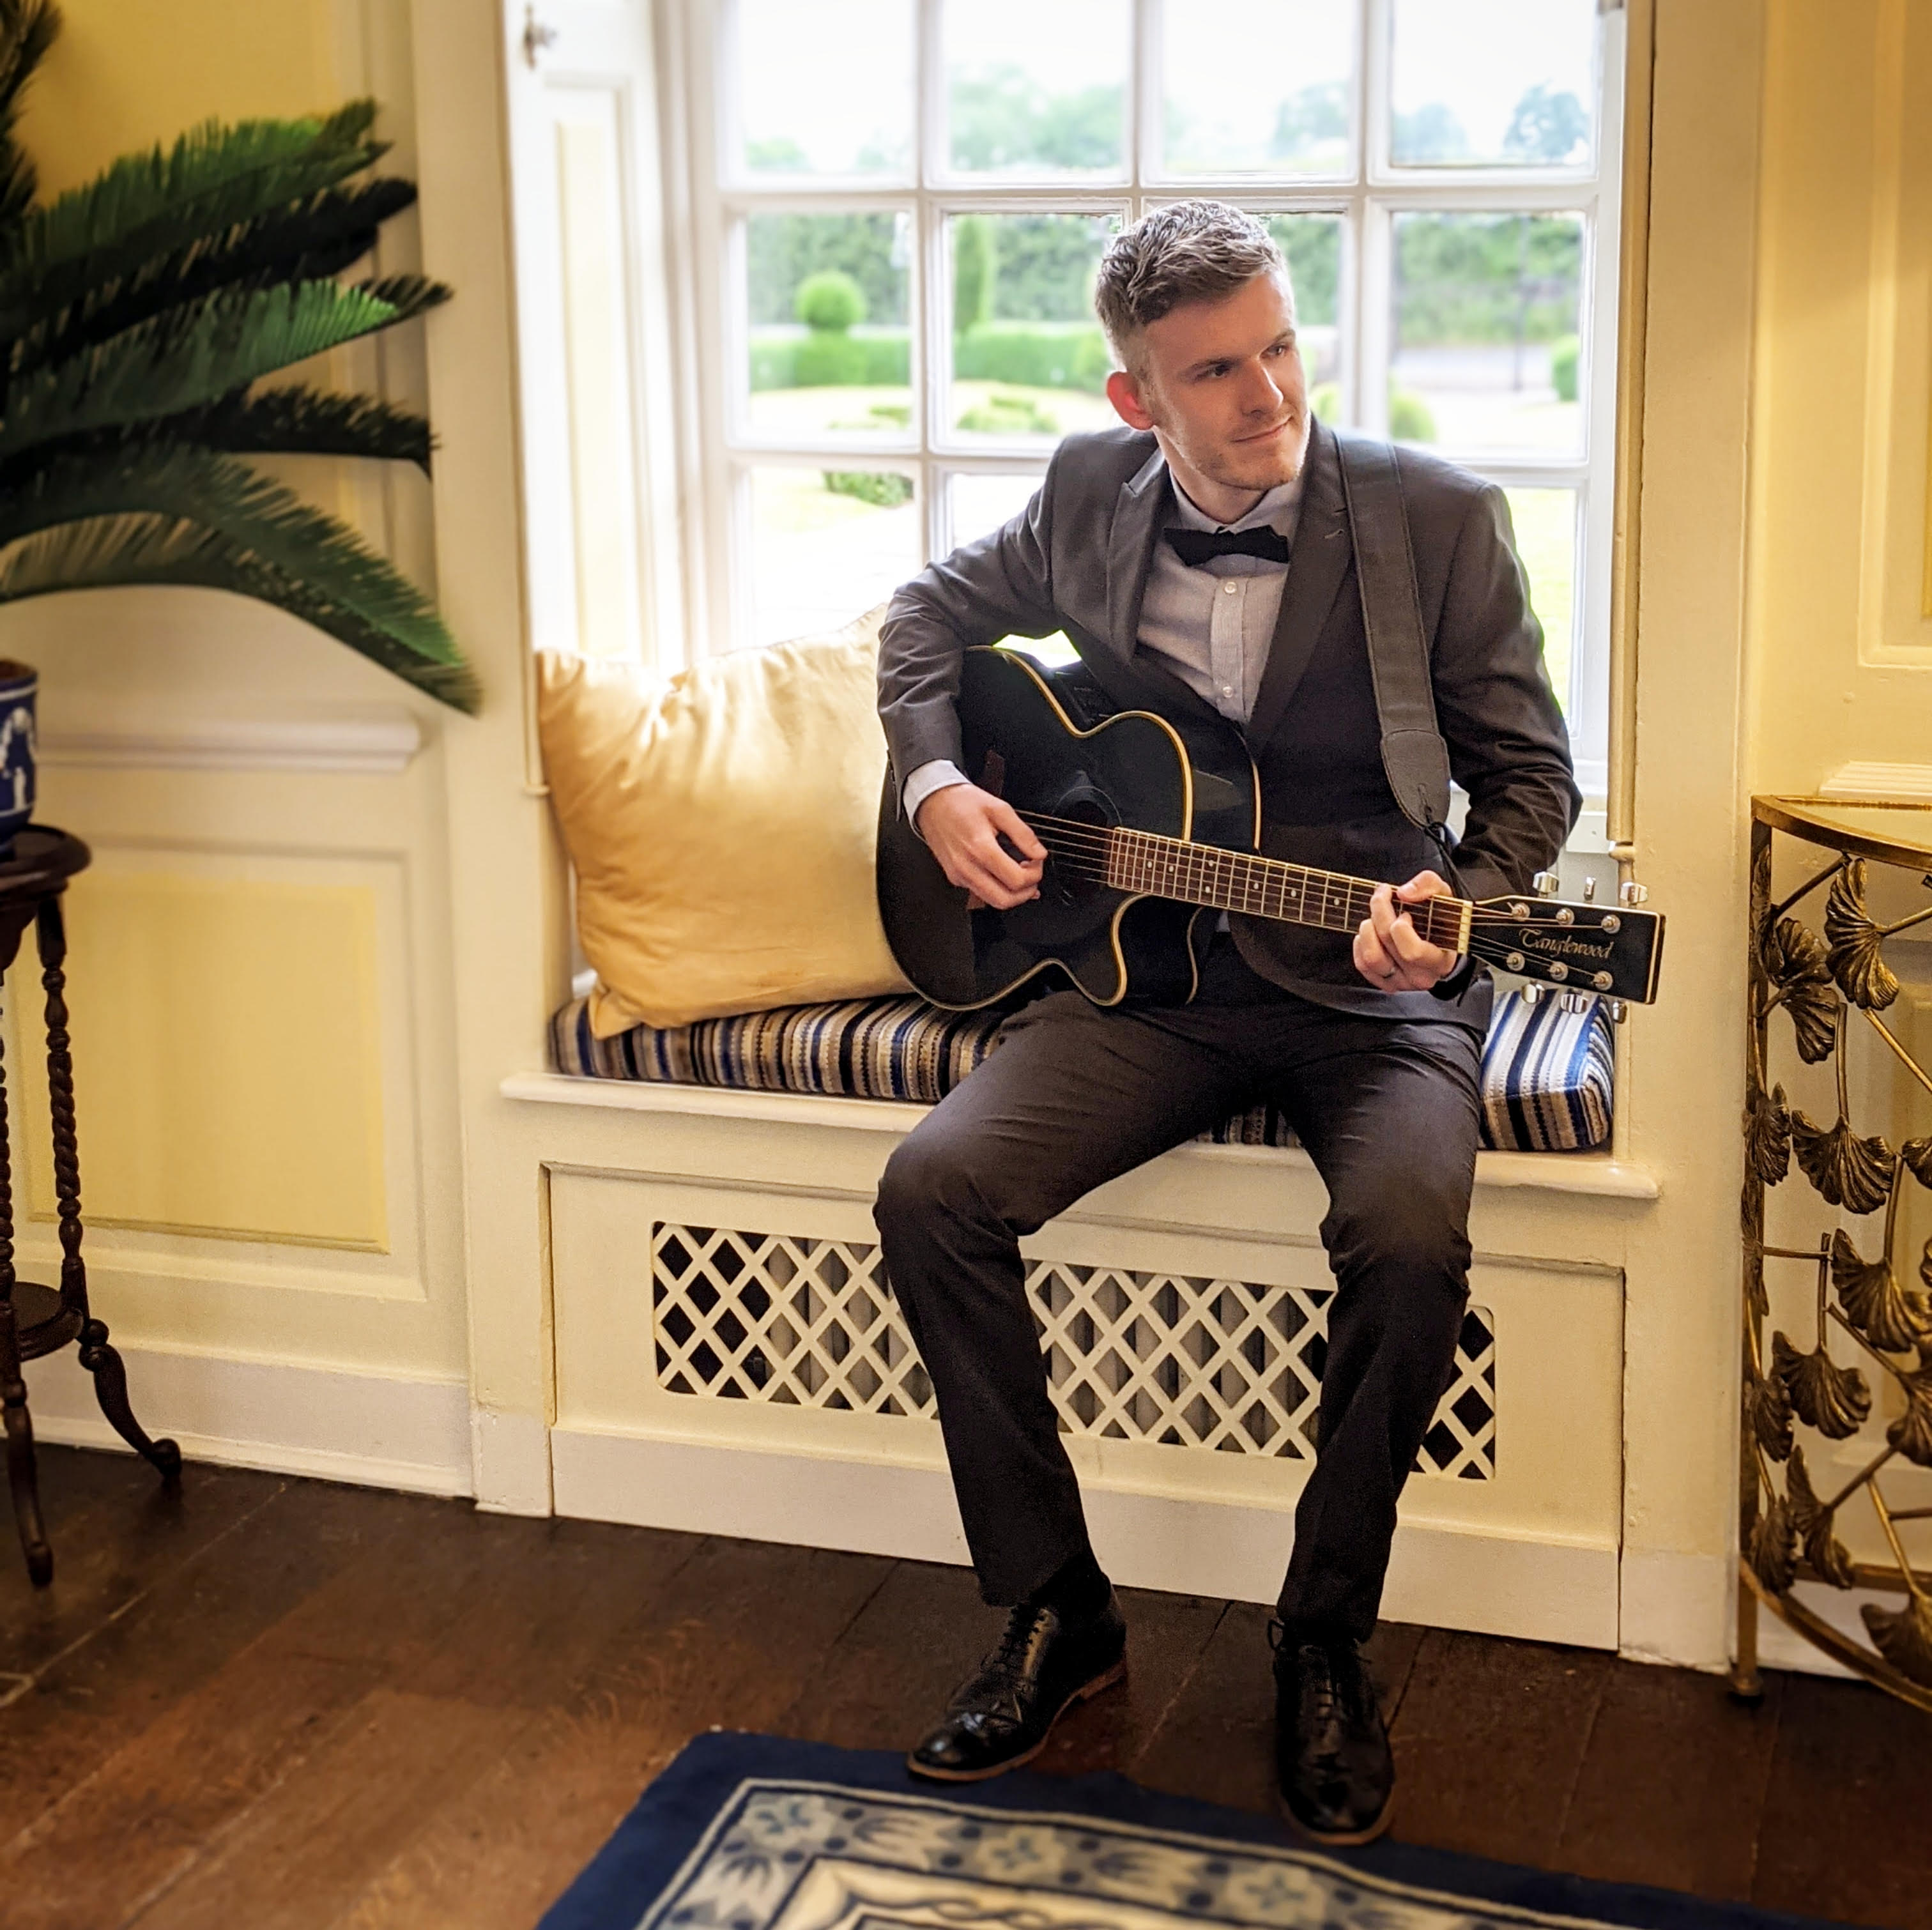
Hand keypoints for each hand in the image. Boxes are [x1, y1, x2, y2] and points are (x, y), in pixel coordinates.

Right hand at [916, 782, 1046, 909]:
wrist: (932, 802)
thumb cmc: (962, 803)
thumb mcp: (999, 808)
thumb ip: (1023, 833)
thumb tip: (1038, 853)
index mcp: (980, 848)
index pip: (1016, 880)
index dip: (1035, 873)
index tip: (1037, 860)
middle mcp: (967, 867)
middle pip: (1005, 900)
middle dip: (1026, 891)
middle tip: (1032, 874)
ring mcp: (959, 875)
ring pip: (993, 902)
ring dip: (1012, 894)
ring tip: (1019, 875)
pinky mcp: (955, 878)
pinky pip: (981, 893)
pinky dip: (997, 889)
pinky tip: (1003, 874)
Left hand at [1354, 869, 1459, 991]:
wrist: (1439, 937)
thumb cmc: (1442, 918)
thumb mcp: (1443, 894)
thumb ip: (1428, 885)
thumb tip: (1404, 893)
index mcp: (1439, 960)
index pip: (1412, 951)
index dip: (1401, 927)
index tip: (1405, 912)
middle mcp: (1421, 976)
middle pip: (1388, 943)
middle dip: (1381, 912)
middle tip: (1383, 895)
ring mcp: (1401, 982)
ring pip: (1371, 958)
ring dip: (1367, 930)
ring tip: (1373, 917)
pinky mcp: (1385, 982)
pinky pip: (1362, 965)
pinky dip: (1361, 944)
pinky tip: (1370, 932)